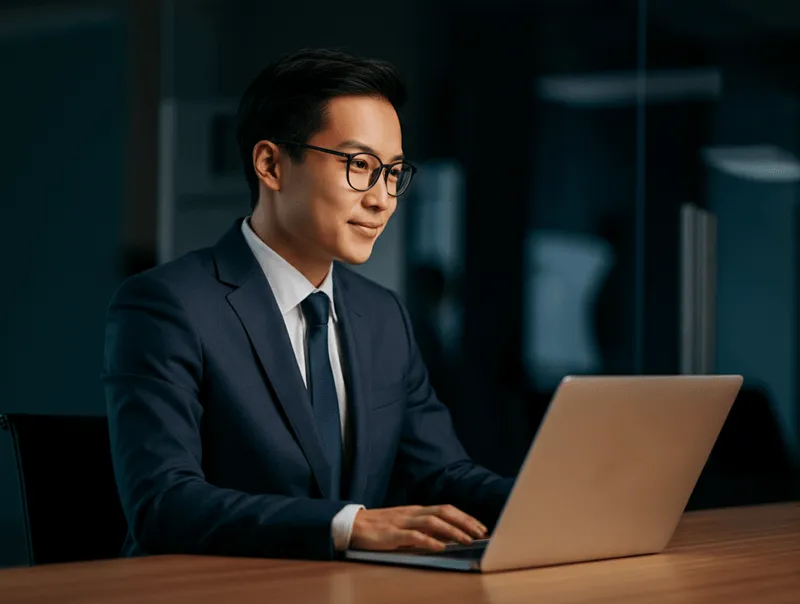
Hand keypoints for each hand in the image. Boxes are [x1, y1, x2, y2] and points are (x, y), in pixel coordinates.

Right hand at [349, 505, 487, 551]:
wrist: (353, 525)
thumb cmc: (380, 527)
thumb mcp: (405, 525)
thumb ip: (424, 529)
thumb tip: (447, 537)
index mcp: (417, 510)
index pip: (446, 509)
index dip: (465, 517)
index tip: (481, 527)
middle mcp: (413, 513)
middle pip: (444, 511)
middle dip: (465, 522)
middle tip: (481, 533)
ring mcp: (402, 522)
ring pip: (432, 521)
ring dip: (452, 531)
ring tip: (466, 540)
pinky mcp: (391, 534)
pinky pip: (413, 536)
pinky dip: (428, 541)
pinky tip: (440, 547)